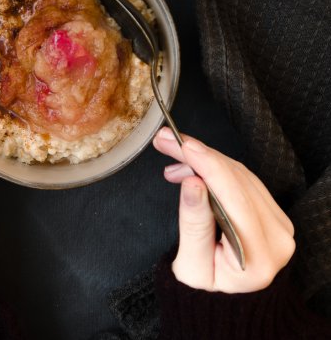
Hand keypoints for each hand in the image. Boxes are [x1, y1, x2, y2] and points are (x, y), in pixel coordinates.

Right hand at [153, 127, 294, 293]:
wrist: (224, 302)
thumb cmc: (205, 289)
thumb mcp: (191, 265)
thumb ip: (193, 224)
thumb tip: (192, 182)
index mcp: (259, 254)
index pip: (233, 195)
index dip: (206, 164)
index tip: (180, 144)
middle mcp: (277, 236)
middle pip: (237, 179)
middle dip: (199, 154)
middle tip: (167, 141)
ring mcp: (278, 223)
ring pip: (239, 173)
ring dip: (204, 159)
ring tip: (173, 158)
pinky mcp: (271, 213)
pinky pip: (242, 179)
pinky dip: (214, 168)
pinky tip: (191, 169)